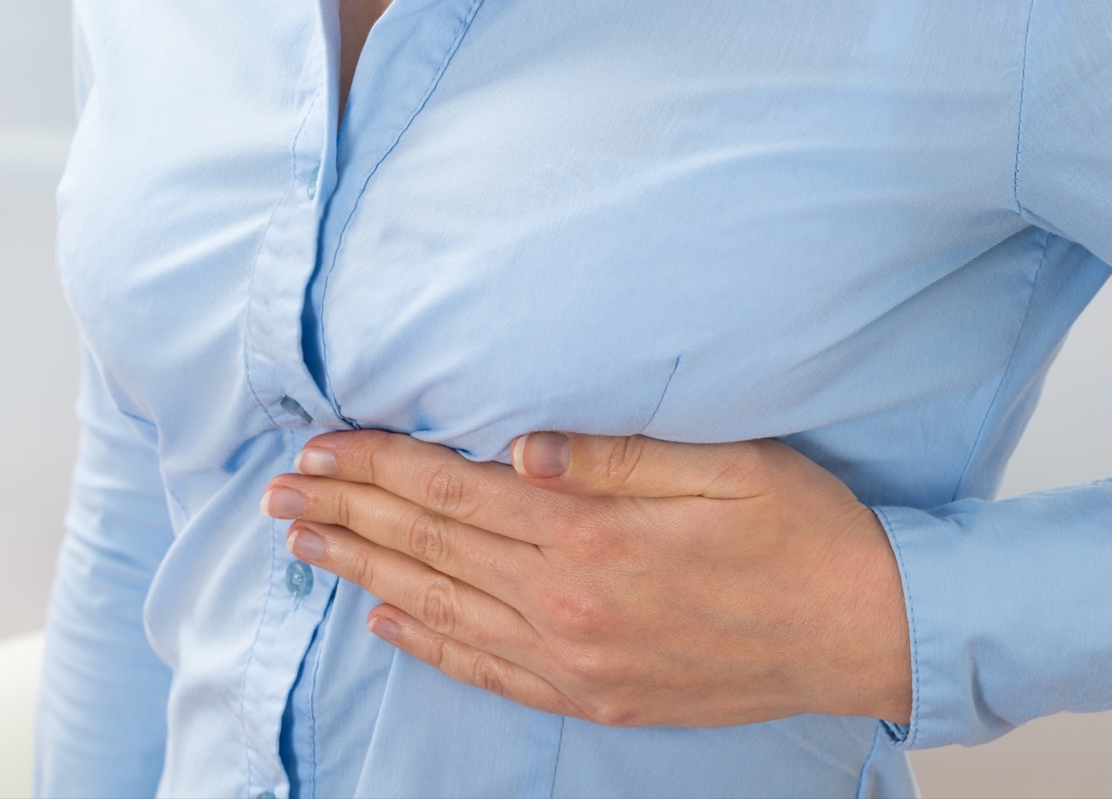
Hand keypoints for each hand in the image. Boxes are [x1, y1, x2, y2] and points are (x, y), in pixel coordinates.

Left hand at [261, 430, 911, 727]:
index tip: (319, 449)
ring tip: (305, 548)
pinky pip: (488, 672)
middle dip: (347, 515)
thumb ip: (611, 455)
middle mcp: (566, 604)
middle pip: (430, 549)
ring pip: (440, 610)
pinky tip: (386, 624)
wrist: (864, 631)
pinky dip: (428, 646)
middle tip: (279, 495)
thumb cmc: (802, 533)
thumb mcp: (723, 463)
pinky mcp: (593, 697)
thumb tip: (516, 447)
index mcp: (590, 535)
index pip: (452, 491)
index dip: (378, 467)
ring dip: (364, 574)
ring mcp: (574, 661)